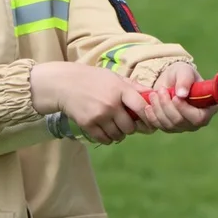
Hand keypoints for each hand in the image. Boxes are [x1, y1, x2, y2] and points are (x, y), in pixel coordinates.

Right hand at [30, 62, 149, 144]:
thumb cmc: (92, 79)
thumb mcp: (114, 77)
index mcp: (120, 90)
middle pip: (131, 127)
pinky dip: (107, 138)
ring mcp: (99, 116)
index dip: (148, 117)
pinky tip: (105, 131)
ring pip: (118, 135)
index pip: (142, 108)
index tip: (148, 121)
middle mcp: (111, 104)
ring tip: (115, 127)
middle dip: (131, 128)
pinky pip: (104, 139)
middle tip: (126, 123)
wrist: (64, 84)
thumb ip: (133, 86)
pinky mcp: (88, 124)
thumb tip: (154, 94)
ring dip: (119, 134)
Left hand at [142, 62, 217, 132]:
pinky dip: (152, 116)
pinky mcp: (171, 127)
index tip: (174, 97)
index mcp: (208, 108)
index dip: (185, 109)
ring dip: (158, 109)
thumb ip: (185, 80)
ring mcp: (184, 126)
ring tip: (154, 94)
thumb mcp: (185, 71)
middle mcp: (198, 121)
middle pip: (180, 122)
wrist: (169, 79)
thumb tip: (182, 94)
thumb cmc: (181, 74)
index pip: (199, 118)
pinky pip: (160, 127)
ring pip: (169, 125)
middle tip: (160, 90)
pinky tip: (149, 106)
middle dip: (167, 105)